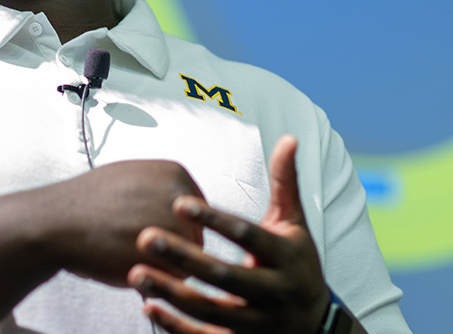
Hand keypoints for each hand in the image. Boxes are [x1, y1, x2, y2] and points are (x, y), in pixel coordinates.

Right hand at [28, 160, 203, 286]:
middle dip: (173, 248)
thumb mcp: (132, 176)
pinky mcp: (161, 255)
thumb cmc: (87, 202)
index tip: (156, 233)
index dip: (176, 228)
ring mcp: (172, 225)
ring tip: (132, 256)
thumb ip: (163, 188)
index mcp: (175, 174)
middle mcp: (179, 196)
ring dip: (165, 265)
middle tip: (143, 250)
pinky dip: (155, 280)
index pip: (197, 211)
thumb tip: (186, 206)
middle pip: (195, 235)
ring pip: (186, 259)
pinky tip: (129, 267)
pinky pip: (173, 278)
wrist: (56, 221)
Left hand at [127, 136, 331, 333]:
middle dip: (183, 256)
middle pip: (225, 275)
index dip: (215, 220)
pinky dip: (175, 325)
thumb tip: (288, 138)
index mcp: (286, 257)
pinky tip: (148, 306)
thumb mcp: (295, 225)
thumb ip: (285, 183)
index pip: (248, 235)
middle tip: (144, 236)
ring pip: (209, 310)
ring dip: (171, 292)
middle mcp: (274, 292)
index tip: (179, 203)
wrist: (316, 326)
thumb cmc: (298, 265)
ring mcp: (257, 323)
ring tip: (136, 272)